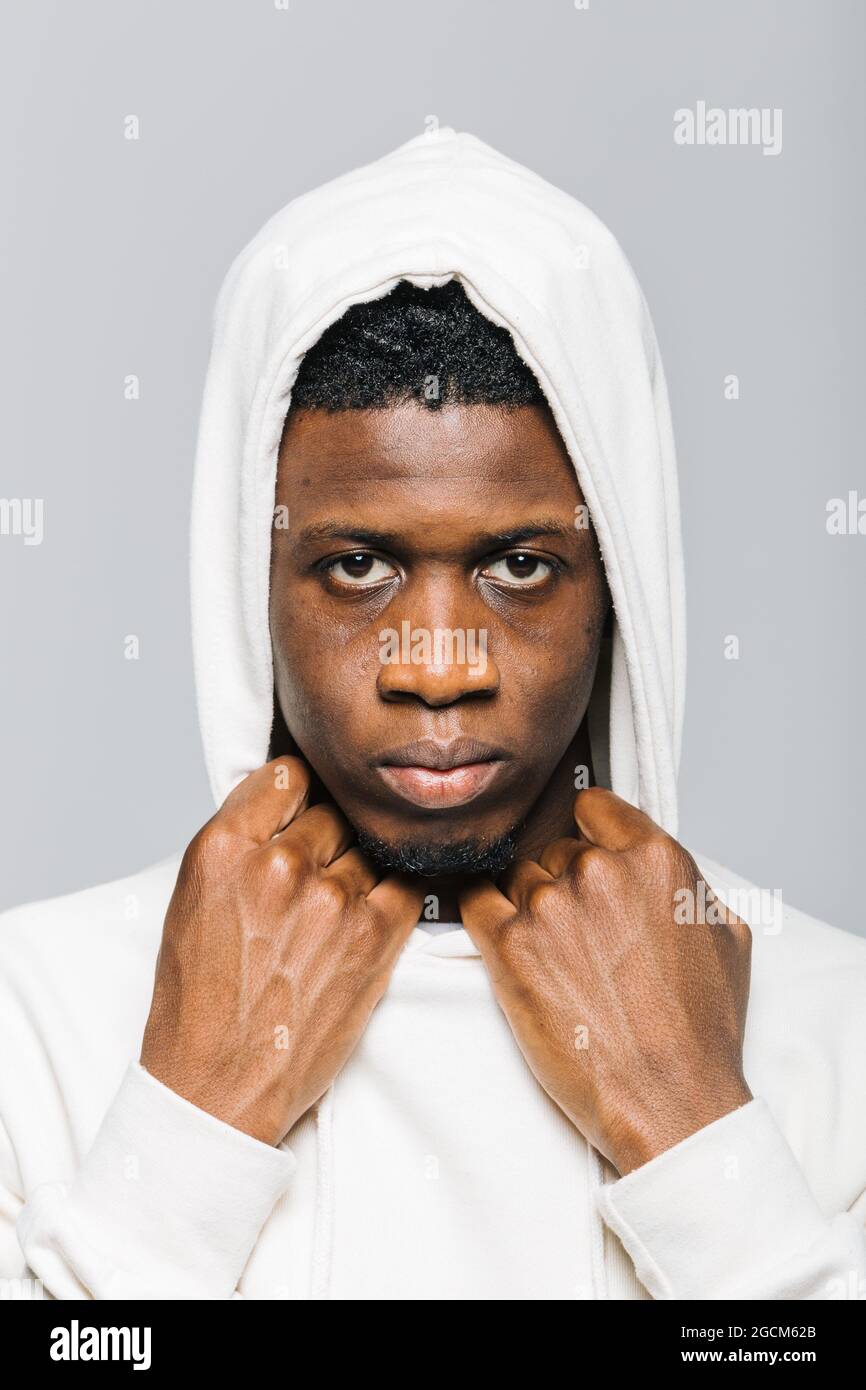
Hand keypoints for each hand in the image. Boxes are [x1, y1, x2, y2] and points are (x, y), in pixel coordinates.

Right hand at [140, 756, 422, 1146]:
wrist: (219, 1085)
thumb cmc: (201, 1001)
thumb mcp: (193, 900)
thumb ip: (239, 841)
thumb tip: (287, 800)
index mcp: (225, 847)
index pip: (287, 774)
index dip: (299, 795)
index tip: (303, 811)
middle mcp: (280, 864)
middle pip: (332, 812)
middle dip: (327, 840)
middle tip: (313, 880)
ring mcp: (333, 899)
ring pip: (369, 848)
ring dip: (360, 872)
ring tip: (333, 915)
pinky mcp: (376, 936)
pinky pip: (408, 883)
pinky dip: (397, 892)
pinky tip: (375, 915)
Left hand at [459, 788, 752, 1174]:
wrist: (669, 1100)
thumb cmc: (699, 1029)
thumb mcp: (725, 935)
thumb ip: (685, 883)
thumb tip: (656, 866)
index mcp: (655, 858)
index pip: (593, 808)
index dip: (589, 834)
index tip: (586, 856)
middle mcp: (599, 871)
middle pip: (555, 849)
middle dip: (564, 883)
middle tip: (582, 935)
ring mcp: (550, 906)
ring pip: (518, 878)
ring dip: (528, 907)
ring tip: (555, 957)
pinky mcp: (509, 946)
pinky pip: (474, 901)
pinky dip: (482, 913)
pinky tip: (499, 937)